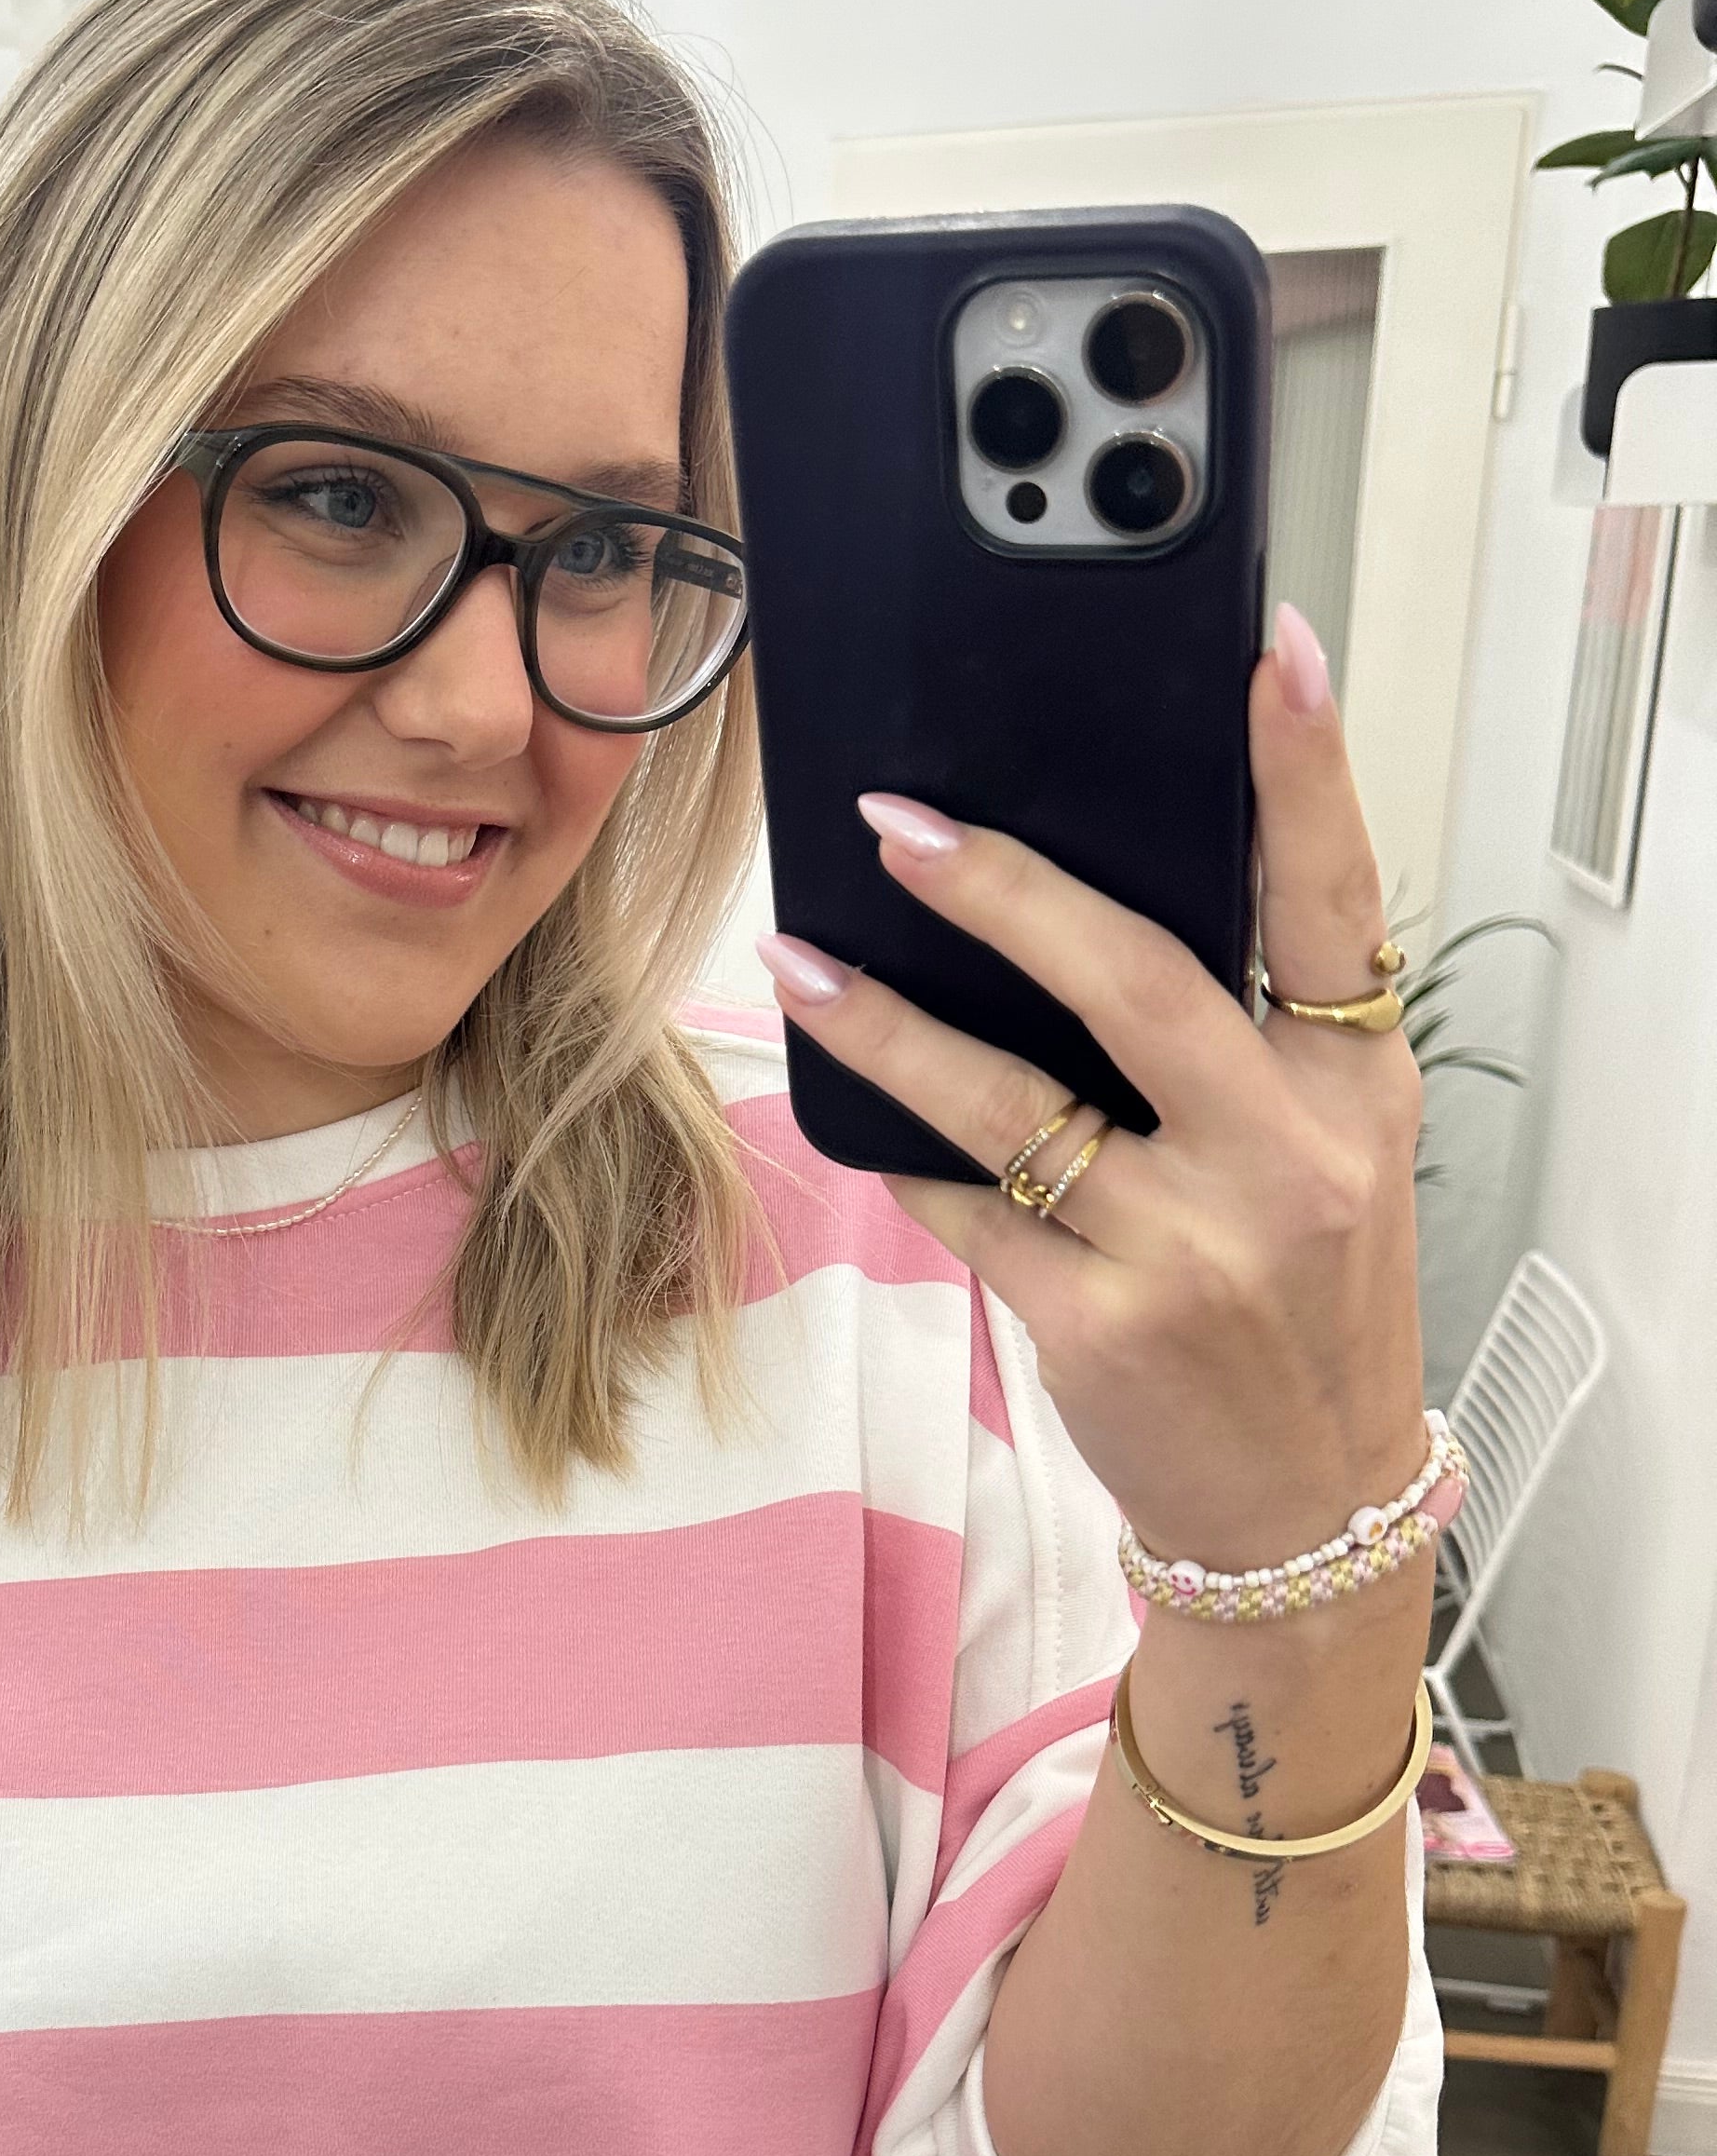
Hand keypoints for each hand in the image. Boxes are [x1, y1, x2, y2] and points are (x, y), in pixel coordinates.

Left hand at [758, 604, 1426, 1571]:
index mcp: (1354, 1090)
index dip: (1308, 771)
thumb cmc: (1301, 1305)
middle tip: (902, 823)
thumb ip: (1246, 1042)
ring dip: (889, 1024)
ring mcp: (1191, 1247)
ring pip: (1010, 1101)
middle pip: (1139, 980)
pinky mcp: (1099, 1323)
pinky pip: (967, 1207)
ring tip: (800, 958)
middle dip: (1010, 891)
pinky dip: (906, 1151)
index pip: (1338, 903)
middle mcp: (1286, 1160)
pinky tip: (850, 1104)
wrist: (1302, 1506)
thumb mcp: (1326, 1158)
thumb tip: (1077, 903)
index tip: (1271, 649)